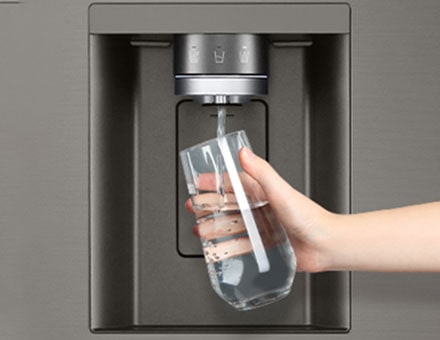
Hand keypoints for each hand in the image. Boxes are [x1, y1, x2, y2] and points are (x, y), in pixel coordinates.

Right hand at [187, 147, 334, 272]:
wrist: (325, 245)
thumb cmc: (310, 217)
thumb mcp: (281, 191)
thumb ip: (262, 172)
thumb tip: (244, 153)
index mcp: (263, 191)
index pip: (233, 182)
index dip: (214, 181)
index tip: (198, 181)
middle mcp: (261, 207)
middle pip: (228, 204)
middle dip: (209, 205)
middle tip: (194, 207)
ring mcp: (262, 226)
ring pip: (232, 225)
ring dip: (215, 227)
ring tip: (201, 229)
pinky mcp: (265, 245)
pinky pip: (241, 245)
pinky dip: (227, 247)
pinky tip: (218, 250)